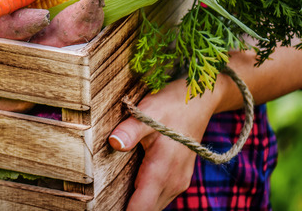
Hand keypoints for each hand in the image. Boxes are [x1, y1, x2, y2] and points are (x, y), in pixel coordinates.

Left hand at [108, 78, 222, 210]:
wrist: (199, 102)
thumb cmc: (172, 106)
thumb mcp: (147, 113)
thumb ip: (130, 130)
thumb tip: (114, 143)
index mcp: (162, 170)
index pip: (141, 208)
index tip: (102, 207)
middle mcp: (173, 182)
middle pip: (146, 210)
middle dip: (125, 207)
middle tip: (101, 201)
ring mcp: (178, 182)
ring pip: (153, 206)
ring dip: (136, 204)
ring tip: (111, 197)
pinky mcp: (179, 178)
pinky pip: (159, 198)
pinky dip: (145, 198)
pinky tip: (129, 188)